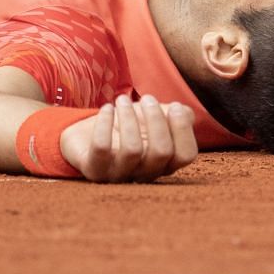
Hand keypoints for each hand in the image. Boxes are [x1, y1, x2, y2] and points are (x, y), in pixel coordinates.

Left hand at [58, 94, 197, 181]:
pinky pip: (101, 148)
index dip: (183, 128)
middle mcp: (145, 174)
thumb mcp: (156, 118)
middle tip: (146, 98)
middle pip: (161, 152)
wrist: (87, 136)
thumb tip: (184, 113)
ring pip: (132, 150)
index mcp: (164, 163)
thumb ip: (178, 115)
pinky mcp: (94, 170)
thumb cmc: (128, 127)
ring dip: (129, 117)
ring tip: (121, 100)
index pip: (185, 155)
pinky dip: (105, 123)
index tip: (174, 105)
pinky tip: (106, 109)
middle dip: (155, 118)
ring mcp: (119, 175)